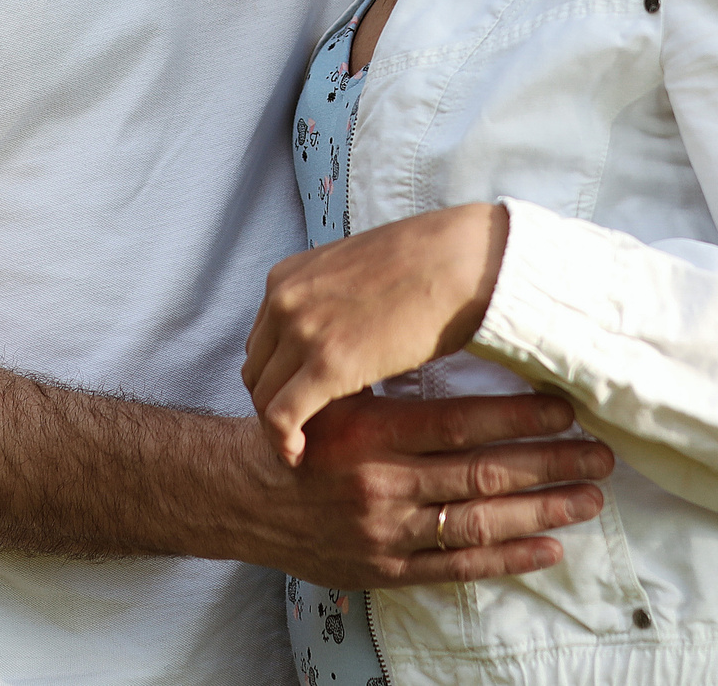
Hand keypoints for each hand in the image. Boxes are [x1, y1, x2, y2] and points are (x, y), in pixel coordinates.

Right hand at [224, 393, 610, 587]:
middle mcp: (383, 484)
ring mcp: (387, 533)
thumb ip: (392, 375)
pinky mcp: (386, 570)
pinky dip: (508, 559)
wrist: (244, 497)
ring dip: (542, 512)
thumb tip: (457, 333)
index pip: (460, 423)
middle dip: (550, 464)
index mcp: (374, 432)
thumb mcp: (339, 393)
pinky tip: (550, 548)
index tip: (566, 408)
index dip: (518, 416)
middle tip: (600, 455)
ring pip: (479, 523)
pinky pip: (458, 569)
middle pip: (483, 474)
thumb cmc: (303, 435)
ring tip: (589, 498)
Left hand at [242, 204, 509, 463]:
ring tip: (302, 445)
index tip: (297, 398)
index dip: (277, 375)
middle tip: (300, 428)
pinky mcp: (327, 364)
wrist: (460, 261)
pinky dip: (283, 441)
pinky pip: (282, 416)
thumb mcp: (356, 270)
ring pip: (263, 397)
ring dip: (278, 426)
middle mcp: (284, 300)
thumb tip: (341, 322)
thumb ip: (332, 296)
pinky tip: (299, 455)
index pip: (261, 341)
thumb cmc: (426, 264)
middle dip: (274, 402)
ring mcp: (302, 331)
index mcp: (288, 276)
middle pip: (256, 370)